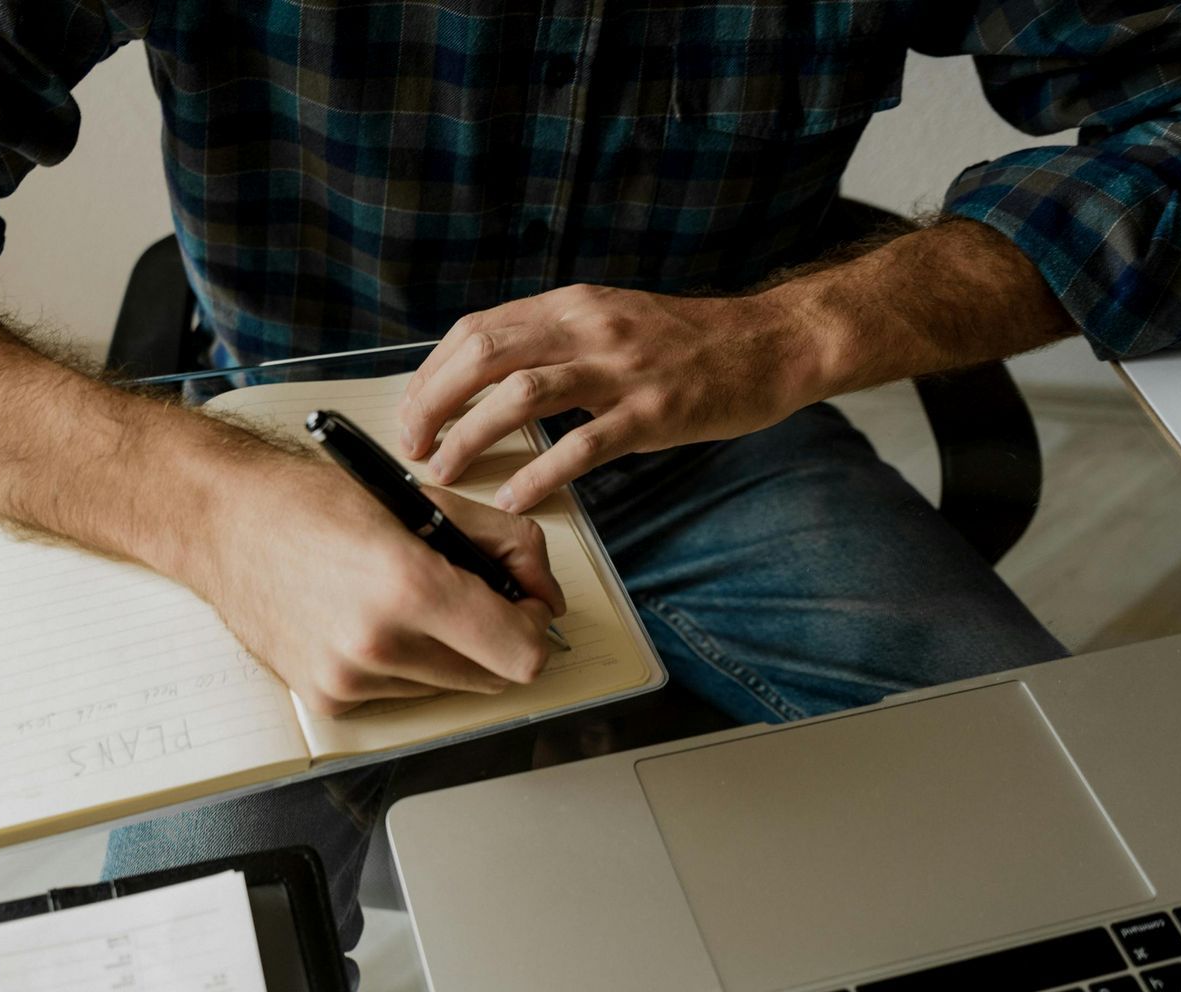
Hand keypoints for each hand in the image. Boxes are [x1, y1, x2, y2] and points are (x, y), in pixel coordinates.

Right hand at [199, 455, 564, 715]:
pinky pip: (402, 694)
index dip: (534, 627)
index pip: (521, 654)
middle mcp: (379, 644)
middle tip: (468, 594)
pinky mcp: (328, 700)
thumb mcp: (423, 501)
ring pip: (449, 687)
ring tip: (405, 601)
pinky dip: (404, 664)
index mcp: (410, 586)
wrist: (221, 521)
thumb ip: (505, 544)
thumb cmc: (313, 501)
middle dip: (495, 637)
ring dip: (447, 651)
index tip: (522, 604)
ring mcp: (350, 680)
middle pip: (493, 678)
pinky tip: (369, 621)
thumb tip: (547, 594)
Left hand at [398, 283, 827, 511]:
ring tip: (445, 471)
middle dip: (433, 402)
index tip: (411, 411)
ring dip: (471, 436)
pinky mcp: (653, 413)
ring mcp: (621, 370)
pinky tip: (516, 497)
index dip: (431, 373)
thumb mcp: (610, 319)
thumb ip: (553, 339)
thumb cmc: (687, 341)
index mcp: (571, 304)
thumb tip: (488, 376)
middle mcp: (588, 327)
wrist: (769, 343)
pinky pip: (582, 446)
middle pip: (483, 356)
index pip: (476, 330)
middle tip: (412, 445)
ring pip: (520, 396)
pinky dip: (540, 474)